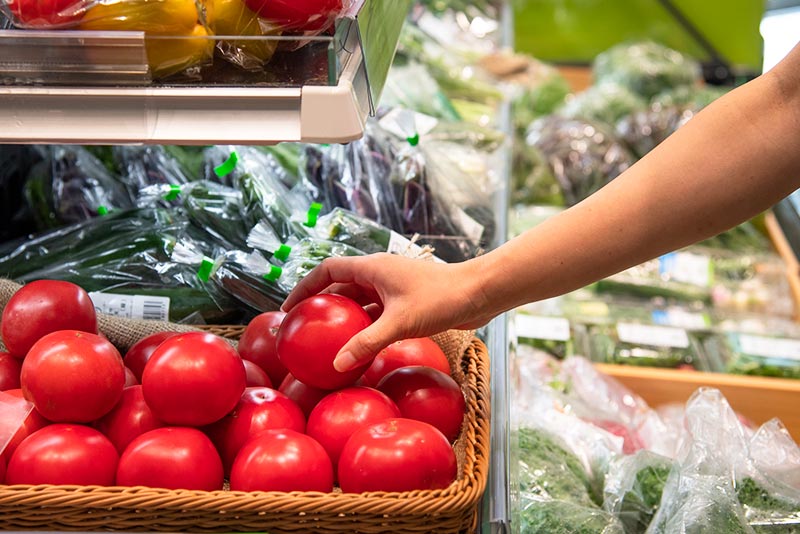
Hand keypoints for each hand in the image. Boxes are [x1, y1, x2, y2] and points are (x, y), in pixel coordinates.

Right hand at [281, 253, 492, 371]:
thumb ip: (366, 343)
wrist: (479, 293)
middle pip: (340, 286)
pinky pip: (375, 314)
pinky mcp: (405, 302)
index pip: (327, 270)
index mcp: (372, 267)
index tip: (289, 307)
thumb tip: (337, 364)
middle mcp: (379, 274)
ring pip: (359, 302)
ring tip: (324, 340)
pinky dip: (364, 328)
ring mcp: (392, 288)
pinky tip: (358, 348)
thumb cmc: (441, 299)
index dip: (305, 286)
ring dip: (343, 318)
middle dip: (320, 304)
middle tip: (303, 327)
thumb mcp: (399, 323)